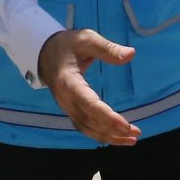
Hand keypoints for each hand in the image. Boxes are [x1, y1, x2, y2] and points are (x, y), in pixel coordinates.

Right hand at [37, 28, 139, 145]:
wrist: (44, 52)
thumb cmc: (67, 45)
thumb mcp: (86, 39)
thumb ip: (108, 48)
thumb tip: (130, 54)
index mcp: (68, 82)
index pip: (89, 104)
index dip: (107, 117)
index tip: (125, 126)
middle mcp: (65, 99)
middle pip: (89, 121)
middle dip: (112, 130)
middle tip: (135, 133)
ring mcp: (66, 107)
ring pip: (87, 128)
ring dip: (108, 136)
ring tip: (131, 140)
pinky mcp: (70, 109)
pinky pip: (84, 126)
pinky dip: (100, 134)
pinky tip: (116, 137)